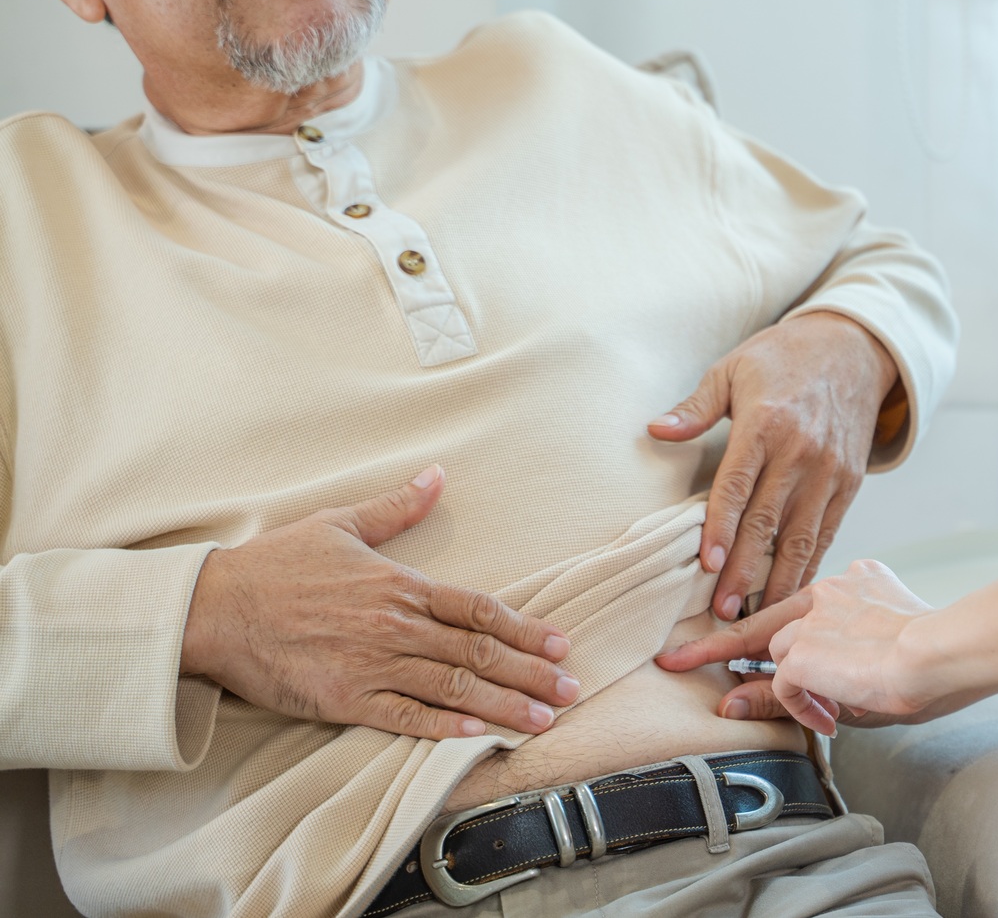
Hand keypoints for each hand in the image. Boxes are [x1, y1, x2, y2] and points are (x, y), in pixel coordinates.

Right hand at [180, 465, 579, 740]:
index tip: (559, 643)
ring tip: (543, 719)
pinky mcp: (344, 698)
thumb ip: (396, 507)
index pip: (478, 609)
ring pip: (452, 688)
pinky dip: (443, 727)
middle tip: (571, 689)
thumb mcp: (340, 523)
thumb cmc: (276, 565)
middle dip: (530, 672)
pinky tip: (477, 736)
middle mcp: (395, 625)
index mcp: (400, 585)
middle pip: (477, 652)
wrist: (214, 608)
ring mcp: (371, 664)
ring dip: (503, 704)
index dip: (524, 627)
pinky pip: (404, 716)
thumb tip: (438, 474)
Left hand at [649, 312, 899, 620]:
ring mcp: (830, 470)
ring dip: (779, 580)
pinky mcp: (850, 482)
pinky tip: (794, 592)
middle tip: (724, 612)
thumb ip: (695, 406)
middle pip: (768, 520)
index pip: (738, 484)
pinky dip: (812, 565)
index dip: (721, 527)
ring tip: (756, 616)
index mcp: (766, 423)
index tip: (707, 565)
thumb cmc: (782, 358)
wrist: (853, 348)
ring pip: (802, 535)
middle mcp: (801, 451)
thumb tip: (655, 430)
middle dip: (745, 570)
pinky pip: (828, 532)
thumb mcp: (732, 368)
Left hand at [658, 560, 966, 736]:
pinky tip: (832, 718)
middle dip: (714, 646)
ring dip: (784, 691)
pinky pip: (784, 688)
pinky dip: (803, 709)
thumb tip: (734, 700)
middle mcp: (825, 591)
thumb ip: (803, 685)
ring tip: (803, 712)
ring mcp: (810, 617)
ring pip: (774, 656)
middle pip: (760, 621)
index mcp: (851, 585)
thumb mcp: (866, 674)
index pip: (797, 607)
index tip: (739, 635)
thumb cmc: (930, 665)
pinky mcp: (801, 647)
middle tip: (676, 660)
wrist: (943, 653)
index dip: (767, 626)